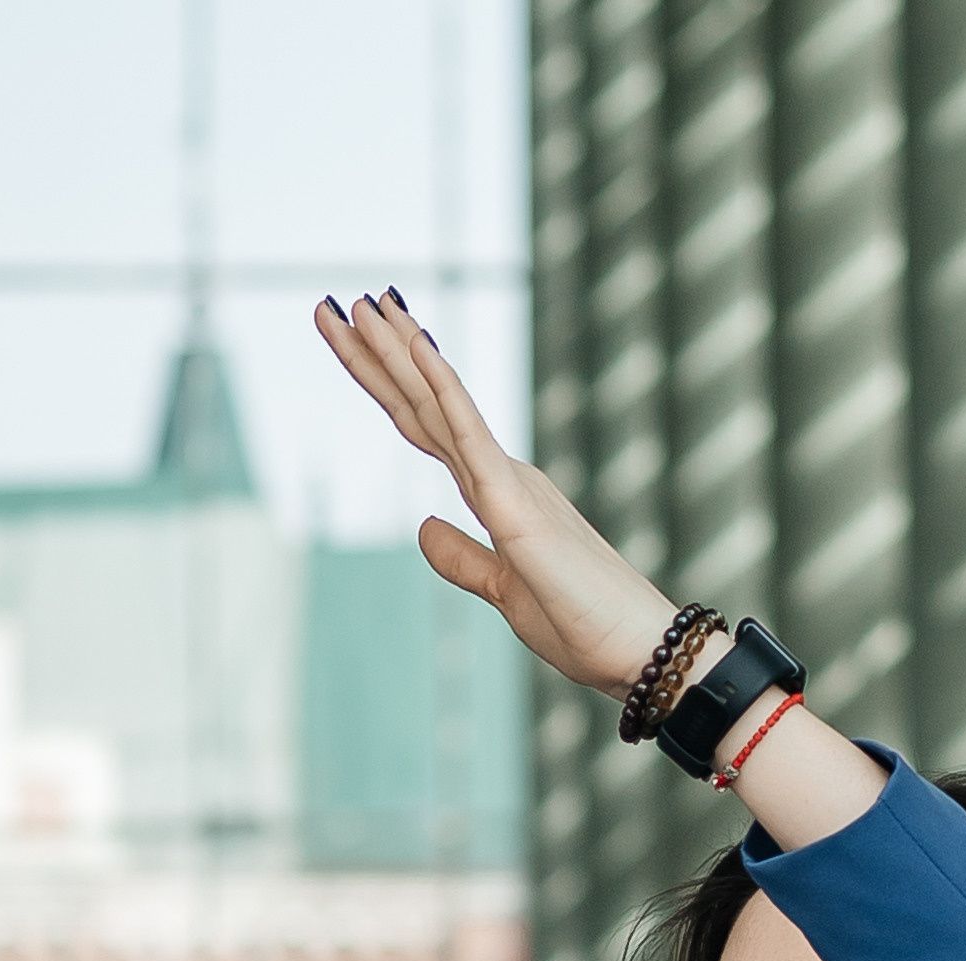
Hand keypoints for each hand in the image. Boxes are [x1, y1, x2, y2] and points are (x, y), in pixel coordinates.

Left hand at [315, 291, 680, 699]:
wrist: (634, 650)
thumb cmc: (581, 625)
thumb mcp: (503, 593)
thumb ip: (462, 558)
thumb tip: (422, 527)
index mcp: (496, 492)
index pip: (427, 428)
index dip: (386, 385)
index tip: (351, 342)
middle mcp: (501, 473)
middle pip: (422, 406)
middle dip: (375, 355)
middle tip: (331, 304)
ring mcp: (510, 483)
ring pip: (439, 407)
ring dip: (397, 354)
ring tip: (359, 304)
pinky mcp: (517, 506)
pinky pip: (472, 436)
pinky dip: (443, 389)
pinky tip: (418, 346)